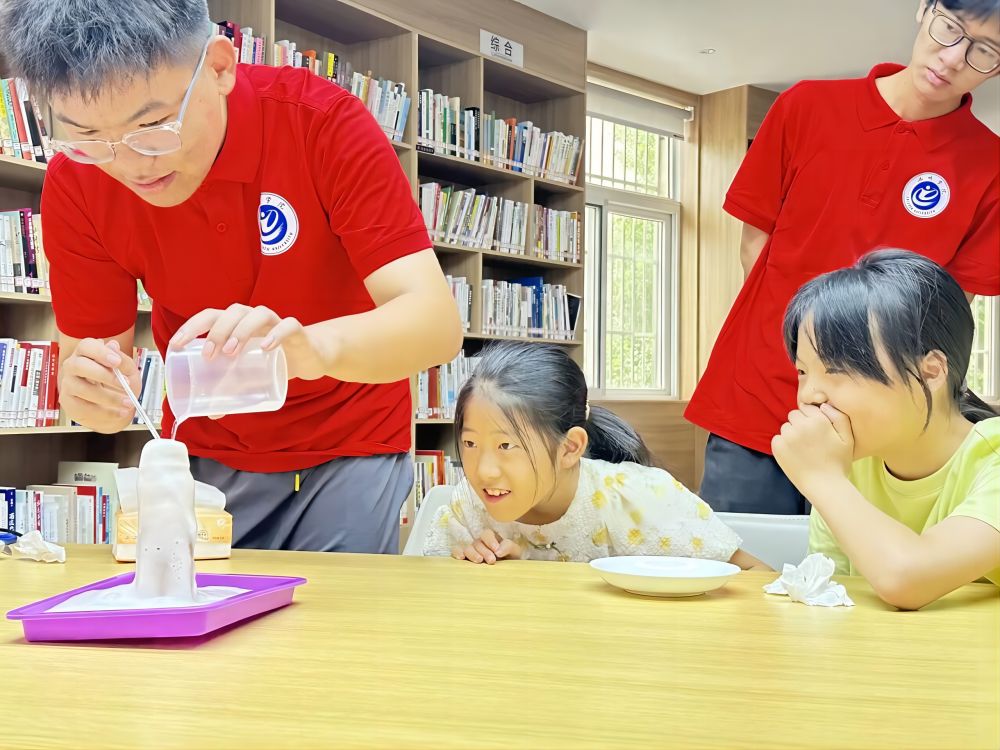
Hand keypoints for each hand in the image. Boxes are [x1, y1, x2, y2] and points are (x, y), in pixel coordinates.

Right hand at [59, 339, 141, 432]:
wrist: (116, 409)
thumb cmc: (120, 385)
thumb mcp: (129, 371)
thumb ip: (123, 360)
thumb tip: (113, 345)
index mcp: (87, 353)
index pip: (86, 346)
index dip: (100, 352)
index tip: (117, 362)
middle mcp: (73, 366)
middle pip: (79, 365)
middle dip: (103, 375)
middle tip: (125, 384)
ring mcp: (68, 384)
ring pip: (82, 389)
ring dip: (109, 397)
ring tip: (128, 403)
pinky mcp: (68, 403)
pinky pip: (83, 408)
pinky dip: (104, 412)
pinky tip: (119, 413)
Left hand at [169, 304, 335, 380]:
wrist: (310, 356)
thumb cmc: (274, 361)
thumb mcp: (251, 376)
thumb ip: (233, 389)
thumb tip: (211, 413)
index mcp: (237, 324)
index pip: (210, 316)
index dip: (191, 326)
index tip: (176, 344)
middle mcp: (253, 318)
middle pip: (231, 312)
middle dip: (216, 331)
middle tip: (208, 355)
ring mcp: (276, 322)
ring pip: (256, 314)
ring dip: (240, 330)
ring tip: (231, 352)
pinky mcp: (297, 331)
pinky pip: (288, 326)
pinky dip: (276, 334)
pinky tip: (266, 347)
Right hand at [452, 529, 521, 563]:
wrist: (507, 573)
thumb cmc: (511, 559)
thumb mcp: (515, 552)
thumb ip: (508, 547)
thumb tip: (498, 550)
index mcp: (491, 539)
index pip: (487, 534)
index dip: (490, 541)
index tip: (496, 550)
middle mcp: (480, 544)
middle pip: (477, 543)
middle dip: (484, 551)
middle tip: (491, 561)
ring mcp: (471, 551)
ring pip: (467, 548)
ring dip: (472, 554)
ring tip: (479, 561)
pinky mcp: (464, 559)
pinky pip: (456, 552)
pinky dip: (457, 553)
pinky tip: (461, 558)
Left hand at [771, 403, 854, 495]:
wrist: (824, 486)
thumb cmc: (838, 463)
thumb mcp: (848, 438)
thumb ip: (839, 417)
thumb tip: (823, 405)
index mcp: (818, 420)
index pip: (806, 408)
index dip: (811, 419)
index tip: (816, 431)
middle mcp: (801, 425)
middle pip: (794, 415)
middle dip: (800, 424)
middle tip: (809, 441)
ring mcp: (787, 436)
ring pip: (786, 427)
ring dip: (791, 434)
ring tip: (803, 449)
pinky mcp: (778, 447)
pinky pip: (777, 438)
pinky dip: (783, 444)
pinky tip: (794, 455)